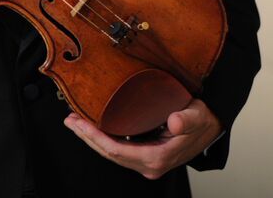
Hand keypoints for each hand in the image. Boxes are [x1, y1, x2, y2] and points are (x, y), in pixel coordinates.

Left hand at [64, 98, 221, 179]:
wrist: (212, 126)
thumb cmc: (202, 119)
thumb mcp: (196, 116)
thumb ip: (185, 119)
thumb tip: (173, 121)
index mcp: (156, 158)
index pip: (116, 151)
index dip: (95, 137)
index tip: (79, 123)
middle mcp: (148, 164)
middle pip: (109, 154)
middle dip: (87, 137)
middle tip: (69, 120)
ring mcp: (146, 161)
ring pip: (112, 153)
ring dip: (93, 138)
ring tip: (75, 121)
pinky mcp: (146, 154)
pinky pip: (119, 148)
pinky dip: (104, 138)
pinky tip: (94, 126)